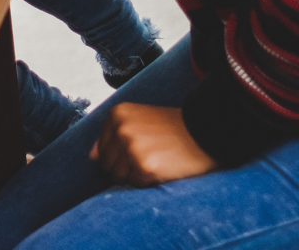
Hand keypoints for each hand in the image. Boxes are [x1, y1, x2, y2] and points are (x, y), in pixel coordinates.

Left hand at [89, 103, 216, 185]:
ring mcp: (132, 148)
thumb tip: (92, 157)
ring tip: (157, 163)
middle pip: (108, 164)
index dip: (119, 157)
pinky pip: (136, 184)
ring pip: (119, 177)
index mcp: (117, 115)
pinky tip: (163, 169)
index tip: (139, 151)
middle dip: (126, 168)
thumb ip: (113, 136)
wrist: (207, 133)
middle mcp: (121, 129)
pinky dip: (149, 182)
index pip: (102, 149)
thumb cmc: (174, 129)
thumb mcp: (139, 121)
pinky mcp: (145, 167)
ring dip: (136, 176)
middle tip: (150, 159)